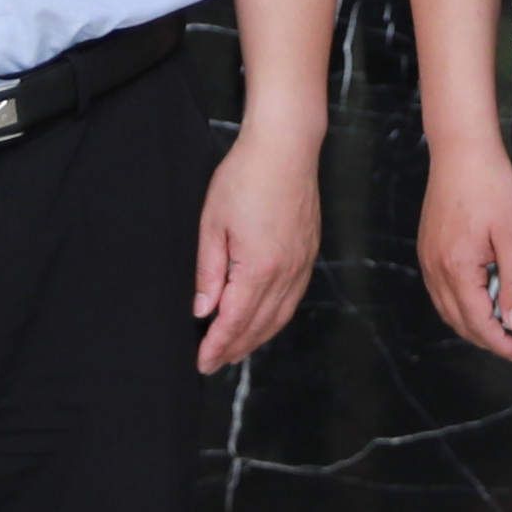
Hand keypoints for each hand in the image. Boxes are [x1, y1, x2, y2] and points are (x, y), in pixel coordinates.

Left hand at [197, 119, 322, 373]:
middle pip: (259, 326)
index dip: (216, 346)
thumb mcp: (212, 224)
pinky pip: (292, 299)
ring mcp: (302, 264)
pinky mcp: (309, 253)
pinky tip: (262, 320)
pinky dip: (275, 318)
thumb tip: (203, 309)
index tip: (202, 362)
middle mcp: (287, 272)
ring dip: (256, 338)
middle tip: (212, 363)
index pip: (235, 321)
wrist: (286, 148)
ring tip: (234, 349)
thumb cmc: (245, 177)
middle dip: (234, 349)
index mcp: (260, 267)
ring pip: (279, 317)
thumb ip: (208, 272)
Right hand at [417, 135, 511, 366]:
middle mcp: (435, 268)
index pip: (478, 323)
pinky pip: (441, 291)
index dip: (501, 343)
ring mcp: (428, 259)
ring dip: (473, 324)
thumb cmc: (492, 186)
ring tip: (502, 328)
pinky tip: (480, 300)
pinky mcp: (428, 248)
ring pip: (447, 309)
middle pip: (459, 322)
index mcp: (456, 267)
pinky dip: (460, 305)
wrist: (462, 151)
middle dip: (488, 339)